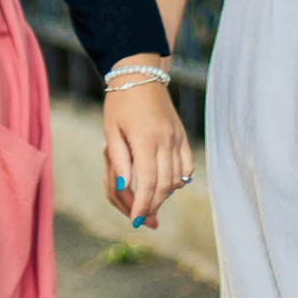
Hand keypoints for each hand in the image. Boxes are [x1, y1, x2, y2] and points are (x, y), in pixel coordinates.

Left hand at [102, 61, 192, 230]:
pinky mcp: (183, 136)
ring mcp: (177, 138)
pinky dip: (179, 180)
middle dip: (153, 206)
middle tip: (143, 218)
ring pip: (177, 179)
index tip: (135, 221)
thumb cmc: (119, 104)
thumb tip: (122, 187)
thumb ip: (119, 160)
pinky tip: (166, 183)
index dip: (142, 206)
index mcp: (145, 140)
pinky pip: (187, 166)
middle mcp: (165, 140)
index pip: (146, 183)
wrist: (140, 76)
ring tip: (151, 202)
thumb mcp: (111, 131)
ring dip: (164, 195)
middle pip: (163, 186)